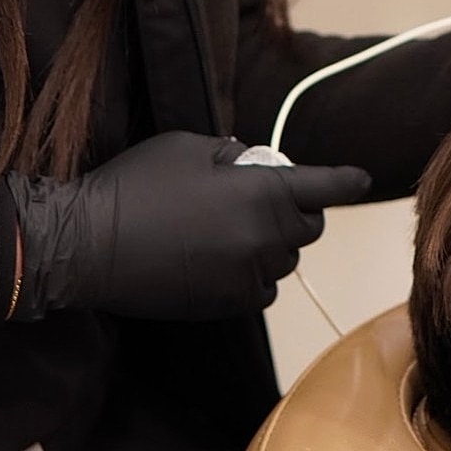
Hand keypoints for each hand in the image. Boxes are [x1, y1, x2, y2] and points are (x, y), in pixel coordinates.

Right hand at [5, 132, 371, 320]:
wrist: (88, 246)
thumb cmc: (136, 185)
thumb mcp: (187, 147)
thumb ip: (232, 155)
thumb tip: (252, 165)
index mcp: (262, 194)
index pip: (323, 187)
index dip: (346, 181)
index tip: (362, 180)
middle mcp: (266, 239)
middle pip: (308, 226)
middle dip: (296, 210)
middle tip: (261, 198)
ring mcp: (248, 276)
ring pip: (285, 261)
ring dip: (273, 244)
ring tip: (232, 229)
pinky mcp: (227, 303)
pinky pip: (262, 288)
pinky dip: (254, 274)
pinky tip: (221, 259)